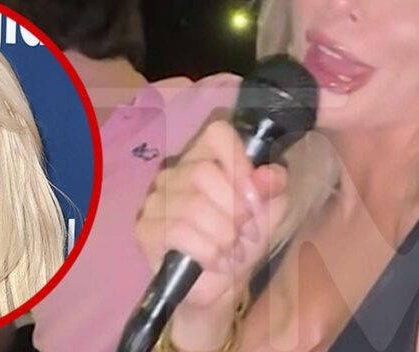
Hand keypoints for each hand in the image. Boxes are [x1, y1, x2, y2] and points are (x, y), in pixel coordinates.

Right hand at [134, 121, 289, 342]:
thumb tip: (268, 175)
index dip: (239, 160)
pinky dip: (206, 251)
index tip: (254, 196)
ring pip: (193, 206)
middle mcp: (175, 172)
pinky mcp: (145, 229)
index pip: (217, 133)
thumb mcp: (269, 212)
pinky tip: (214, 261)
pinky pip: (177, 231)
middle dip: (234, 209)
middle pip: (204, 172)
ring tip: (230, 250)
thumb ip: (273, 188)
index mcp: (206, 157)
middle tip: (244, 232)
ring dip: (223, 236)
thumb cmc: (242, 241)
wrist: (221, 286)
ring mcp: (155, 199)